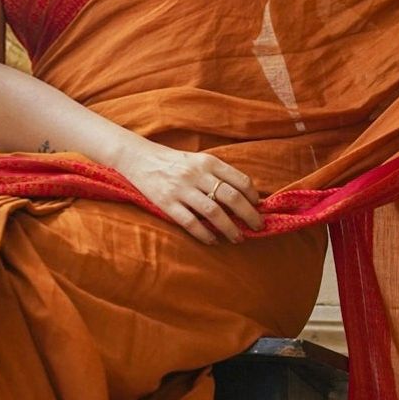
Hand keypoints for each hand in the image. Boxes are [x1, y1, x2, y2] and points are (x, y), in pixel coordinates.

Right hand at [112, 137, 264, 244]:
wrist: (140, 159)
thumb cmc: (176, 162)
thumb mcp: (199, 161)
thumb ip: (219, 175)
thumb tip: (244, 196)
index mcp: (208, 162)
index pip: (240, 180)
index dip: (253, 197)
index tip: (258, 207)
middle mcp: (197, 175)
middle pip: (231, 197)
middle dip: (248, 215)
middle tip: (257, 227)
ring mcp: (181, 190)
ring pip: (213, 212)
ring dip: (230, 228)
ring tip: (238, 238)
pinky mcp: (167, 204)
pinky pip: (191, 223)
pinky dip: (205, 234)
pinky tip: (213, 240)